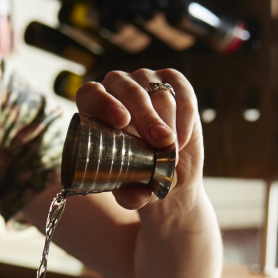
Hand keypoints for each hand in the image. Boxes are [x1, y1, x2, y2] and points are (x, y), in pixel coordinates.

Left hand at [74, 68, 203, 209]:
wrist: (168, 174)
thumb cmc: (138, 179)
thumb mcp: (130, 191)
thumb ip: (130, 196)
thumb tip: (137, 197)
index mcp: (92, 109)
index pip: (92, 94)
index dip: (104, 103)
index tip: (121, 122)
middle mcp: (116, 88)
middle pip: (129, 91)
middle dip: (146, 117)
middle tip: (161, 142)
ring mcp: (144, 80)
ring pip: (158, 93)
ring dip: (168, 124)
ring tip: (171, 151)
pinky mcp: (172, 81)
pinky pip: (181, 92)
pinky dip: (185, 117)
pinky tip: (183, 139)